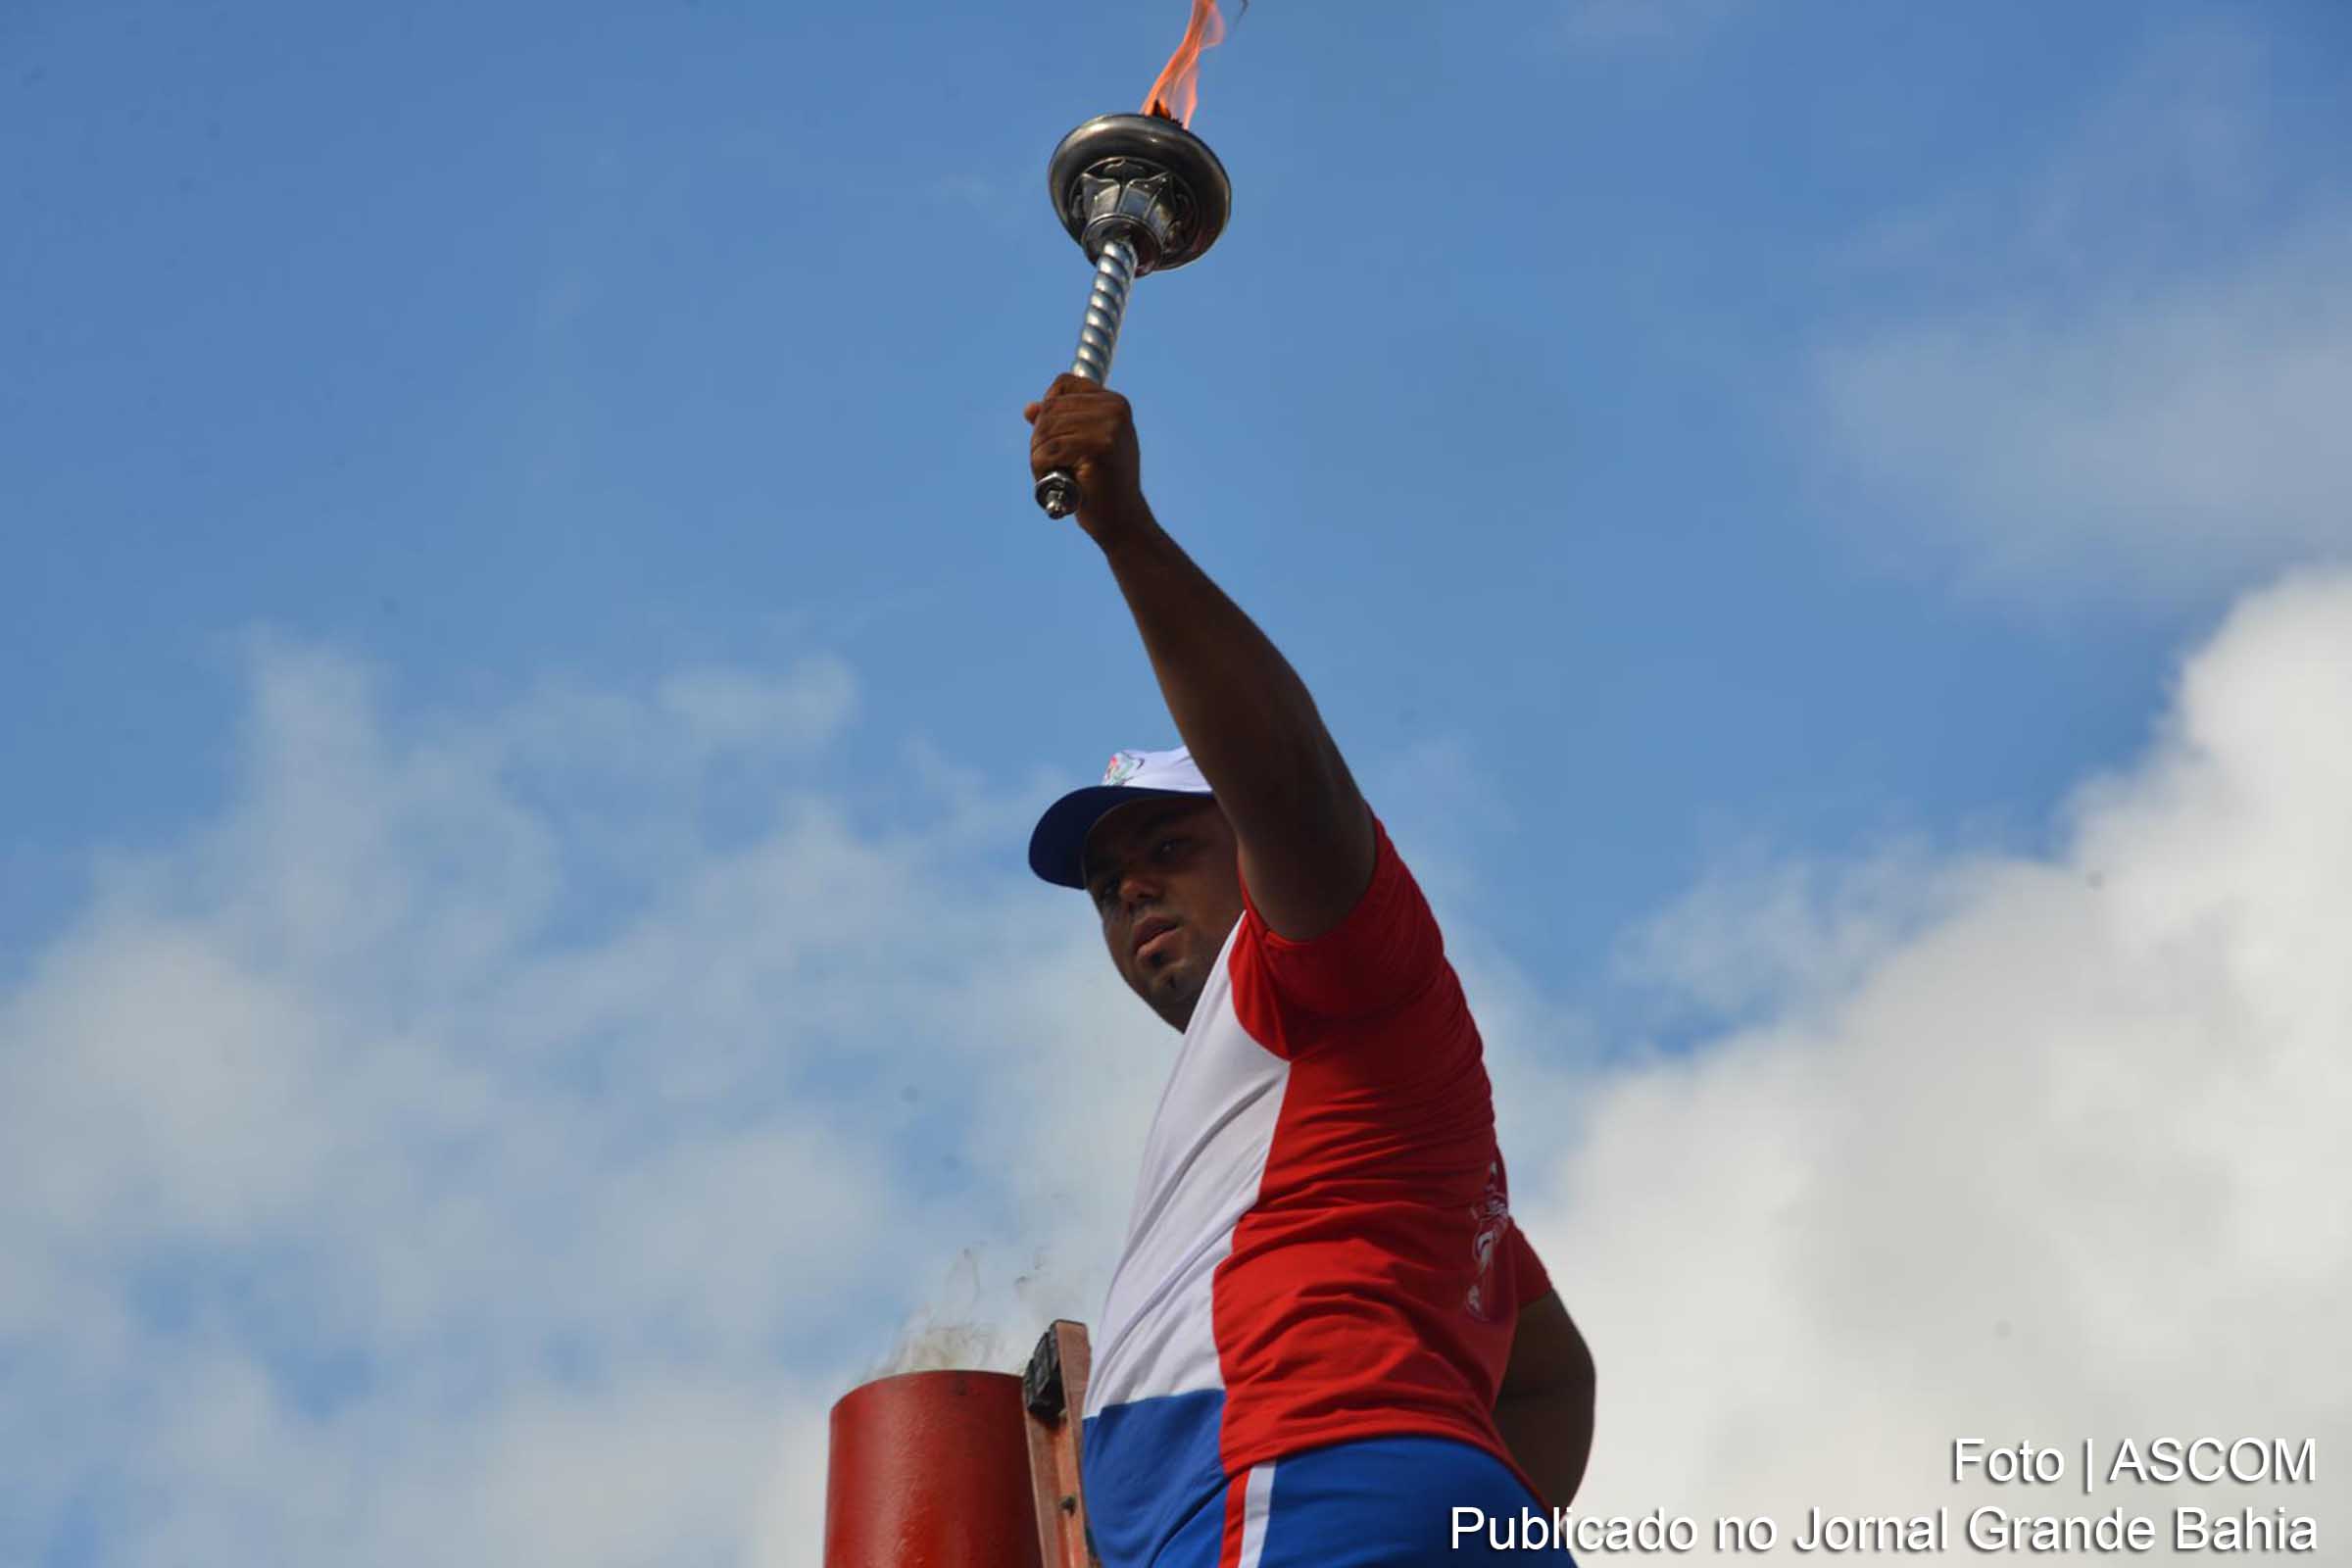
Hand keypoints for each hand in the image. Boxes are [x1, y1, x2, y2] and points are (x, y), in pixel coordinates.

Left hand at [1026, 374, 1149, 542]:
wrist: (1122, 519)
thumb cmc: (1101, 485)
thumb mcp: (1083, 445)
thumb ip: (1061, 422)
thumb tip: (1029, 408)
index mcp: (1115, 402)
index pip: (1064, 383)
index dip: (1048, 407)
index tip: (1054, 437)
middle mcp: (1115, 408)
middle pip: (1050, 407)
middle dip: (1040, 438)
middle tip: (1050, 464)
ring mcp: (1110, 426)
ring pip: (1045, 429)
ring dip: (1039, 456)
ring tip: (1054, 475)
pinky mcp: (1100, 447)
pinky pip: (1048, 450)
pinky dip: (1041, 469)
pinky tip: (1057, 481)